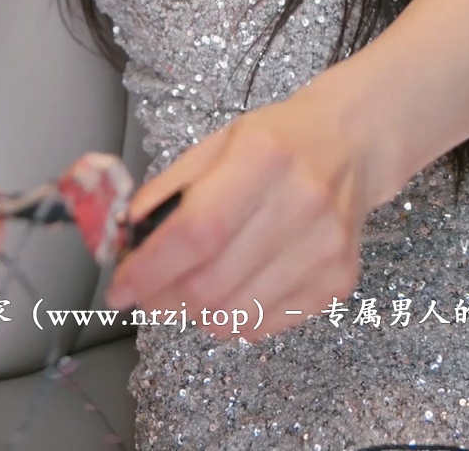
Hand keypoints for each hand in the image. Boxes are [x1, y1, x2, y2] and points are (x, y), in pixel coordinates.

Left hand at [104, 75, 372, 341]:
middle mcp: (301, 202)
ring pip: (231, 316)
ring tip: (190, 283)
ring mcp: (324, 247)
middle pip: (211, 284)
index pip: (197, 231)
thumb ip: (166, 191)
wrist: (350, 144)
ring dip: (194, 311)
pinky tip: (231, 286)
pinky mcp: (338, 281)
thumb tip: (122, 241)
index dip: (150, 268)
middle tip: (148, 288)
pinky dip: (231, 316)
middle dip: (163, 296)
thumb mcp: (215, 145)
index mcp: (263, 156)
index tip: (119, 287)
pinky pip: (261, 326)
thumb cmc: (276, 141)